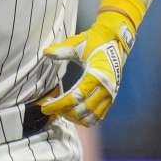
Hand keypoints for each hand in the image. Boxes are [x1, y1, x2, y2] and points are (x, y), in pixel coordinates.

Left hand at [40, 11, 135, 126]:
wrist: (115, 41)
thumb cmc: (94, 42)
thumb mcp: (77, 43)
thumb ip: (61, 49)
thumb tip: (45, 52)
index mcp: (96, 75)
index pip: (74, 97)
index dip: (58, 105)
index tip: (45, 107)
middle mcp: (105, 88)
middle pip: (81, 110)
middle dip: (63, 112)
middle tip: (50, 109)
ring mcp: (110, 94)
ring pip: (91, 117)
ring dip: (74, 118)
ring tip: (61, 112)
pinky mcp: (112, 97)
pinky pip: (99, 116)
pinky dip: (86, 119)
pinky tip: (74, 115)